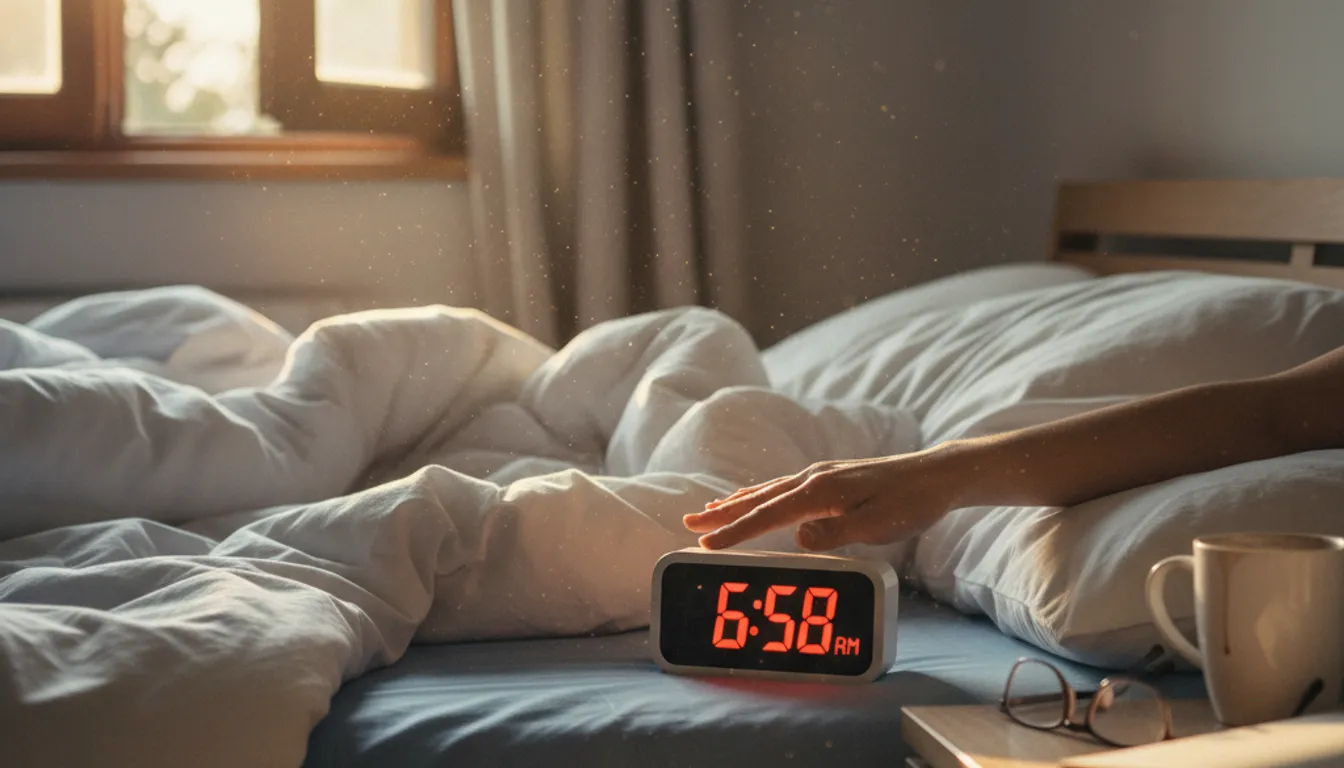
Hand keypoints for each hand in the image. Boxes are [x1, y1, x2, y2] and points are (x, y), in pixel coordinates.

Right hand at [682, 450, 956, 550]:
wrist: (936, 476)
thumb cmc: (909, 503)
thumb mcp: (877, 525)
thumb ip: (836, 533)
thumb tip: (799, 539)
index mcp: (820, 491)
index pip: (768, 515)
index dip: (735, 531)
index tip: (707, 544)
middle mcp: (814, 478)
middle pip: (758, 498)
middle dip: (723, 513)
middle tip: (689, 522)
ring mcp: (821, 475)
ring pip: (768, 490)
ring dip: (736, 502)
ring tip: (709, 510)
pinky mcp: (830, 479)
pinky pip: (783, 487)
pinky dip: (760, 494)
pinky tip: (757, 498)